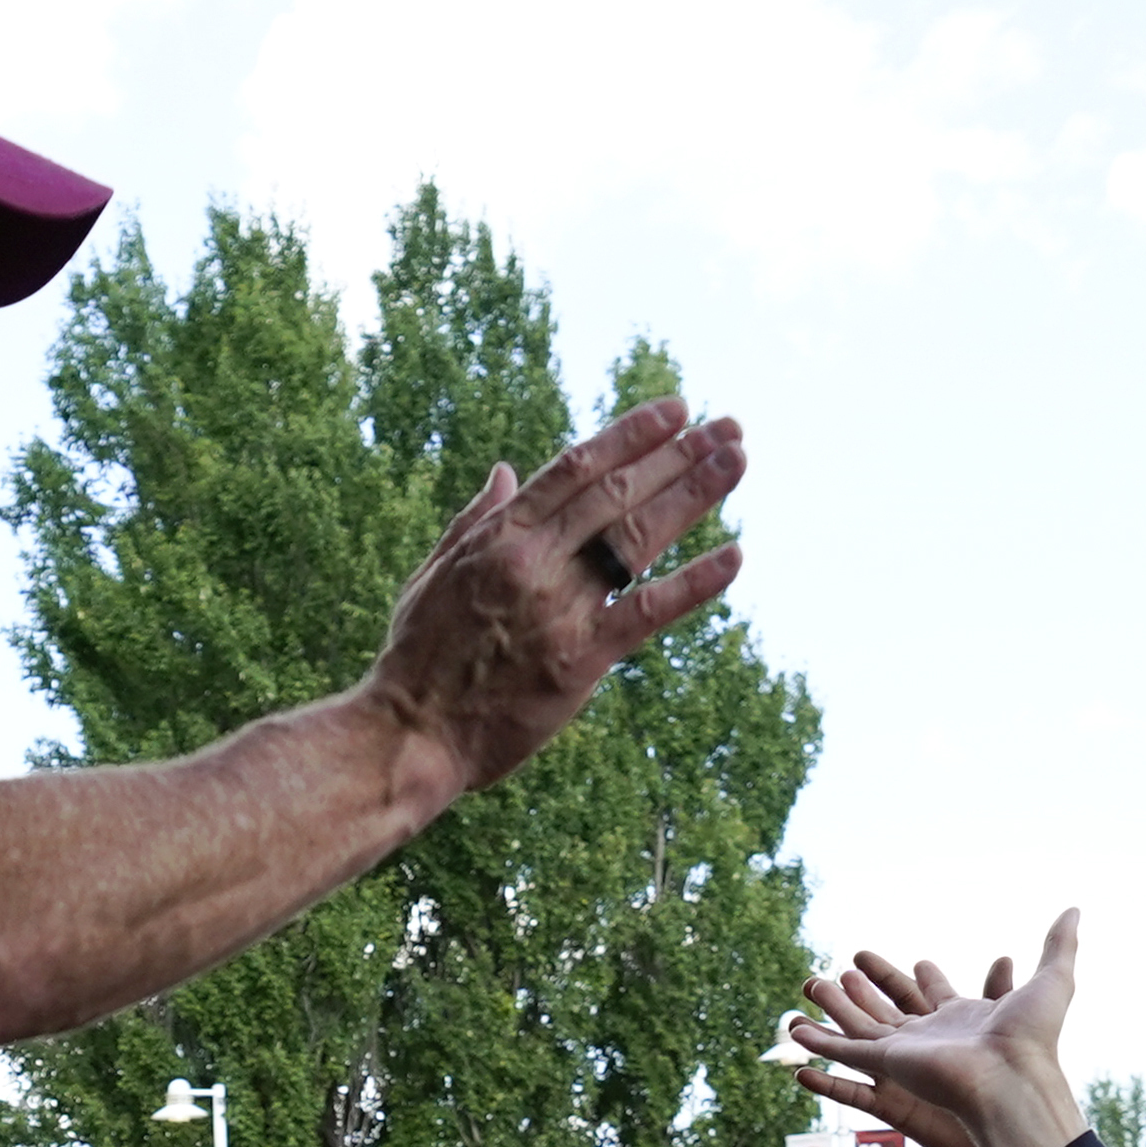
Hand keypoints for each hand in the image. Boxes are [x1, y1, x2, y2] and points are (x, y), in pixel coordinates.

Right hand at [360, 398, 751, 809]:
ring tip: (736, 460)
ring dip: (694, 495)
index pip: (576, 469)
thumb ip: (473, 521)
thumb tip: (504, 472)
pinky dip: (693, 584)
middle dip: (679, 455)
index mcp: (497, 537)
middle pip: (618, 493)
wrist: (409, 734)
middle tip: (728, 428)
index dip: (630, 435)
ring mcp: (558, 609)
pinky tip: (733, 556)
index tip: (674, 412)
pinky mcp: (578, 660)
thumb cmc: (416, 658)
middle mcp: (532, 562)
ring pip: (638, 538)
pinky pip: (646, 612)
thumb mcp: (431, 576)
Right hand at [784, 913, 1092, 1146]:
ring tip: (809, 987)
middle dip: (865, 990)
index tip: (915, 961)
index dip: (920, 979)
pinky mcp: (887, 1070)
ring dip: (834, 1010)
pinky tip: (798, 1036)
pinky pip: (845, 1059)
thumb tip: (1074, 911)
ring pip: (859, 1030)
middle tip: (843, 967)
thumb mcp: (1051, 981)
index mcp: (962, 1021)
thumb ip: (1058, 945)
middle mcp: (930, 1040)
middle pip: (888, 1010)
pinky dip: (821, 1049)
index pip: (933, 996)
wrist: (1014, 1083)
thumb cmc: (1034, 1041)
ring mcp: (905, 1058)